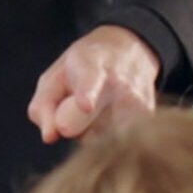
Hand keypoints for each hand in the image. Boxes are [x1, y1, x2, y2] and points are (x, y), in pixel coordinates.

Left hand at [27, 25, 161, 144]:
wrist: (129, 51)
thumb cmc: (80, 69)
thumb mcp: (54, 78)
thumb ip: (43, 106)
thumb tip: (49, 136)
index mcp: (91, 65)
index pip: (90, 82)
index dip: (87, 94)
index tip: (86, 105)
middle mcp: (119, 84)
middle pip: (87, 127)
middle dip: (74, 125)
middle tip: (78, 106)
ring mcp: (137, 102)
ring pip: (100, 139)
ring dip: (91, 132)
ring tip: (97, 109)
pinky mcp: (148, 118)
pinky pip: (116, 142)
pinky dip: (107, 135)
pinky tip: (111, 115)